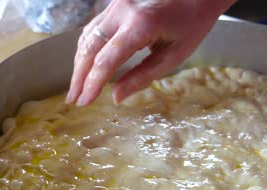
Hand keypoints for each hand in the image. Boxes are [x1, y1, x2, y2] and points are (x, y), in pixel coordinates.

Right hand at [66, 0, 234, 105]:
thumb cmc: (193, 24)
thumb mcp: (174, 56)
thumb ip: (142, 76)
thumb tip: (116, 96)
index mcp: (140, 25)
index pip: (106, 60)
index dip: (92, 84)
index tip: (84, 102)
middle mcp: (122, 11)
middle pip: (90, 47)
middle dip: (79, 76)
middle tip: (73, 99)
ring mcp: (117, 4)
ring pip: (88, 35)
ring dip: (79, 62)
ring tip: (76, 85)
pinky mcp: (117, 2)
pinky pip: (95, 26)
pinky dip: (87, 47)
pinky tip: (85, 62)